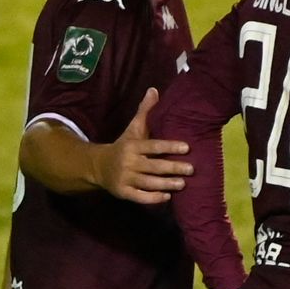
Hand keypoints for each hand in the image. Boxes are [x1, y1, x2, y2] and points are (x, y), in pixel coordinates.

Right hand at [91, 89, 191, 205]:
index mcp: (132, 146)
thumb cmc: (123, 146)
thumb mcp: (132, 129)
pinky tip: (167, 197)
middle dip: (173, 168)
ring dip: (166, 184)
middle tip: (191, 169)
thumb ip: (144, 112)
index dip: (170, 147)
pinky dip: (153, 198)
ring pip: (148, 183)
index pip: (153, 146)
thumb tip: (154, 90)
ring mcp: (125, 179)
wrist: (98, 166)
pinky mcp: (123, 193)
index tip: (187, 148)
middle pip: (153, 166)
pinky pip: (140, 197)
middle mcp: (128, 162)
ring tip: (183, 184)